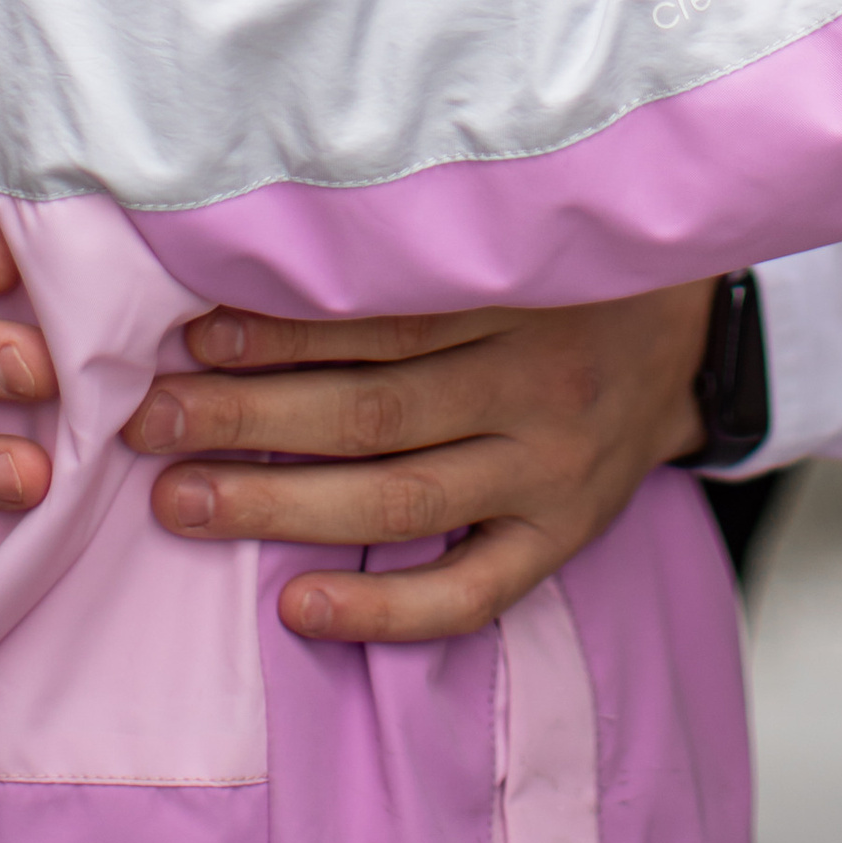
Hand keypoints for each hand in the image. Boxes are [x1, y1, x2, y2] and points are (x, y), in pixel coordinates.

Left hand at [121, 284, 714, 641]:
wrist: (691, 334)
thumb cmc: (566, 273)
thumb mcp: (511, 233)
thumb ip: (411, 248)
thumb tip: (264, 250)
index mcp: (517, 294)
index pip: (378, 322)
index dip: (277, 331)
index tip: (186, 336)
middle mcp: (534, 386)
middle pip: (371, 411)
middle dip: (247, 418)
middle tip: (150, 424)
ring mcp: (551, 471)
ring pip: (400, 500)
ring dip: (280, 505)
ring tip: (181, 502)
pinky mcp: (563, 536)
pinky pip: (471, 593)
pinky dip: (384, 609)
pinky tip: (299, 608)